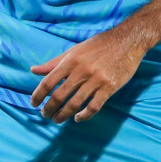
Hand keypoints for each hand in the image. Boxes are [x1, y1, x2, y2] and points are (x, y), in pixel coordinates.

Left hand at [29, 28, 145, 122]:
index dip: (39, 94)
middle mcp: (81, 71)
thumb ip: (54, 62)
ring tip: (57, 119)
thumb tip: (33, 70)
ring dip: (63, 114)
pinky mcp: (109, 88)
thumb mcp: (74, 50)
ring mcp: (96, 80)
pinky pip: (94, 107)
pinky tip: (77, 118)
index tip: (33, 103)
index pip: (49, 81)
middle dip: (49, 108)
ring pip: (75, 103)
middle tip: (44, 115)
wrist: (127, 41)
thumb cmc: (98, 45)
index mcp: (70, 60)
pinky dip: (84, 116)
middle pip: (60, 95)